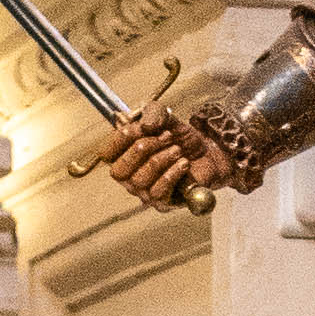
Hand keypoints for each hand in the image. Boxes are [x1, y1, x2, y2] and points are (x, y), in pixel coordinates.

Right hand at [94, 102, 261, 215]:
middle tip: (167, 137)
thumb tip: (144, 126)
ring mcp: (142, 192)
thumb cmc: (180, 138)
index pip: (106, 154)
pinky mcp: (161, 203)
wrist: (207, 154)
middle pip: (119, 170)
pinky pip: (158, 192)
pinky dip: (173, 173)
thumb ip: (154, 112)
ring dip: (163, 159)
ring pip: (141, 180)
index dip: (122, 138)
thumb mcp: (167, 117)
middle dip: (144, 148)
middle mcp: (127, 177)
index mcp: (121, 156)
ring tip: (178, 150)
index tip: (145, 126)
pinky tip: (183, 164)